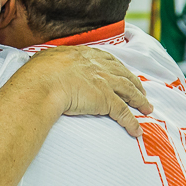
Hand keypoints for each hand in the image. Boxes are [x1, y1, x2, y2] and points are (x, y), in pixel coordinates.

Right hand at [27, 46, 151, 136]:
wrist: (42, 83)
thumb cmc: (38, 73)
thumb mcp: (45, 59)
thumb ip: (50, 60)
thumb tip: (42, 62)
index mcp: (84, 55)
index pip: (108, 59)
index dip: (118, 68)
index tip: (122, 73)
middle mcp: (98, 66)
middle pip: (123, 73)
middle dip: (135, 83)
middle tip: (141, 91)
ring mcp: (105, 82)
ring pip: (129, 91)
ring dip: (140, 101)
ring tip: (147, 108)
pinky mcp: (106, 100)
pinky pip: (124, 113)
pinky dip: (132, 122)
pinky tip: (137, 131)